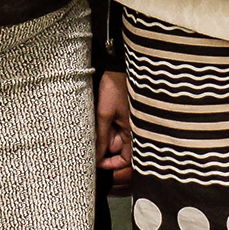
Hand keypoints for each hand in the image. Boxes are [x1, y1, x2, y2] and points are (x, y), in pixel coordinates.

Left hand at [96, 70, 131, 192]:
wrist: (119, 65)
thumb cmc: (116, 87)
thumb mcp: (104, 114)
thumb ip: (101, 137)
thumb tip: (96, 157)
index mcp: (134, 131)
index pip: (126, 159)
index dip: (111, 164)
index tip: (97, 162)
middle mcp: (135, 129)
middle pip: (118, 148)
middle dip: (104, 146)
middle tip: (93, 136)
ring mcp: (130, 121)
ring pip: (115, 137)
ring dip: (105, 134)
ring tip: (97, 121)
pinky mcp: (126, 114)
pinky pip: (116, 127)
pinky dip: (107, 125)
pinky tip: (101, 117)